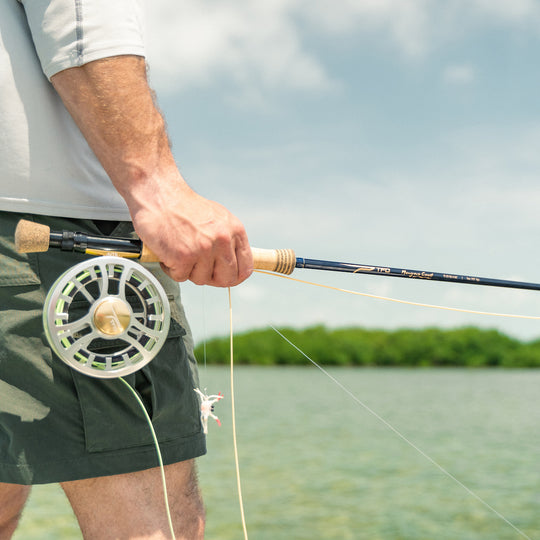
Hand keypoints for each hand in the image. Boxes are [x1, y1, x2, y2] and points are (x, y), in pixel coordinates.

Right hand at [129, 179, 252, 286]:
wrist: (158, 194)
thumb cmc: (182, 205)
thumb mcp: (217, 217)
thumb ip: (228, 240)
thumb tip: (232, 263)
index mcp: (234, 230)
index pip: (245, 267)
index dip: (234, 277)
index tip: (225, 277)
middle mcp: (222, 240)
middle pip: (226, 279)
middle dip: (211, 278)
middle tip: (198, 268)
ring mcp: (204, 249)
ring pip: (201, 279)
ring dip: (188, 271)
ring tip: (179, 251)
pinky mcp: (183, 256)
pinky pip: (180, 277)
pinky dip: (171, 268)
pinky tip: (168, 252)